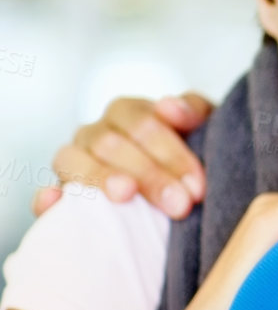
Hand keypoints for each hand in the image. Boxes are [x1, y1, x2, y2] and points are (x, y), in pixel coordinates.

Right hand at [34, 93, 214, 218]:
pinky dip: (45, 199)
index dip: (170, 153)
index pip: (141, 123)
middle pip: (111, 145)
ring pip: (71, 161)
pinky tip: (55, 202)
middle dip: (149, 175)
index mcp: (127, 113)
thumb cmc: (192, 153)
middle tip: (179, 204)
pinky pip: (42, 196)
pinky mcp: (60, 195)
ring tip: (126, 195)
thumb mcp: (203, 127)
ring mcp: (73, 162)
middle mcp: (95, 133)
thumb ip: (193, 111)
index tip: (196, 186)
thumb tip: (168, 105)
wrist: (181, 186)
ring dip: (99, 177)